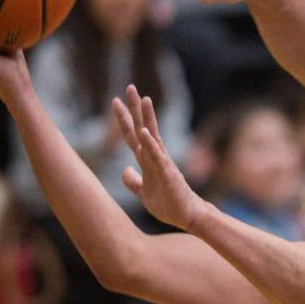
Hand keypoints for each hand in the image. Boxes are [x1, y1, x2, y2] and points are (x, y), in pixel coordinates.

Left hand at [113, 85, 208, 231]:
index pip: (133, 135)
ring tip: (145, 98)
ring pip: (153, 136)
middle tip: (129, 87)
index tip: (116, 101)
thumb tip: (123, 171)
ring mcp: (163, 163)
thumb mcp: (143, 193)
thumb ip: (133, 181)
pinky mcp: (168, 174)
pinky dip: (151, 144)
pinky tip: (145, 132)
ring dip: (148, 117)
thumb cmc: (169, 204)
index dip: (124, 119)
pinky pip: (158, 157)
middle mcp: (155, 157)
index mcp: (148, 160)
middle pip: (143, 128)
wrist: (188, 216)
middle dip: (135, 108)